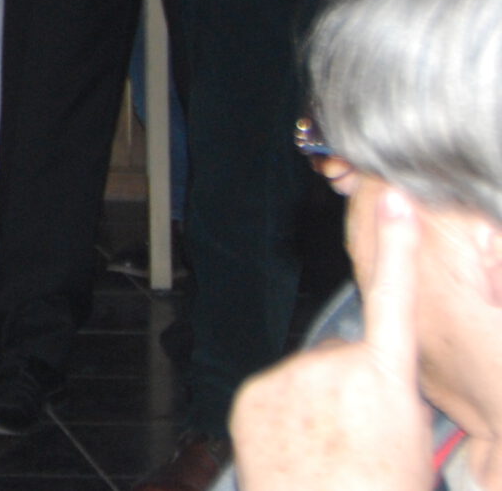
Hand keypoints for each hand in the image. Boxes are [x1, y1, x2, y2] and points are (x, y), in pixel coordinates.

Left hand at [231, 188, 432, 490]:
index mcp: (386, 376)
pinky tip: (300, 450)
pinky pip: (276, 395)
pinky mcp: (253, 394)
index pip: (395, 299)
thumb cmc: (379, 490)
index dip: (397, 247)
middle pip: (346, 360)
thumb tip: (381, 386)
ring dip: (319, 405)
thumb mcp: (413, 442)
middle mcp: (334, 366)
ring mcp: (288, 377)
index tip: (397, 203)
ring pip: (310, 380)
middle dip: (353, 388)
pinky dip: (286, 416)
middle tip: (361, 439)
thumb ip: (395, 397)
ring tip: (331, 453)